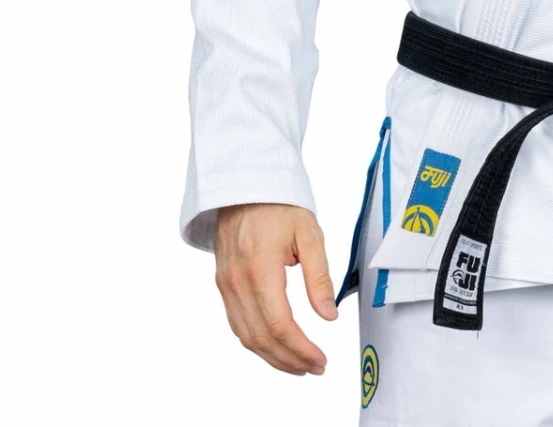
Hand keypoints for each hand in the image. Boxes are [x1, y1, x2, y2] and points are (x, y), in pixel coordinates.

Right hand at [213, 202, 337, 374]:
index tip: (321, 358)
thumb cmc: (280, 205)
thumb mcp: (310, 234)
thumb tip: (329, 316)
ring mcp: (226, 285)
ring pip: (246, 337)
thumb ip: (319, 277)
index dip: (301, 348)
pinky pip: (238, 324)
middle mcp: (237, 281)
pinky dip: (257, 343)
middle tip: (316, 367)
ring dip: (273, 357)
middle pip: (262, 338)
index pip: (279, 324)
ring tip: (299, 365)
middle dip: (290, 360)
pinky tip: (276, 347)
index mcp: (261, 267)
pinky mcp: (223, 285)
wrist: (245, 184)